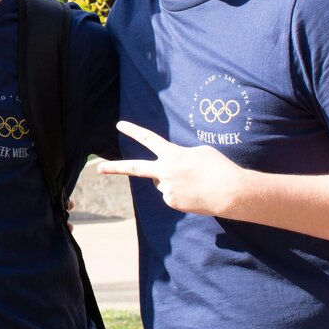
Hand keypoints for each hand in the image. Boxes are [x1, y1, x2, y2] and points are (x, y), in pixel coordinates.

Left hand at [97, 121, 246, 216]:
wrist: (230, 193)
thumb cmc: (218, 168)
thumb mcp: (198, 152)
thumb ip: (178, 157)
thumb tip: (169, 169)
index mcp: (171, 154)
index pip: (148, 138)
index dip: (133, 130)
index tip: (119, 125)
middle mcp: (164, 171)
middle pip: (135, 168)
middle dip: (114, 168)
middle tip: (98, 170)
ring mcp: (166, 189)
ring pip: (163, 182)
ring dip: (175, 181)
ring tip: (195, 182)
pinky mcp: (172, 202)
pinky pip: (171, 195)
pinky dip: (181, 193)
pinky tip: (195, 193)